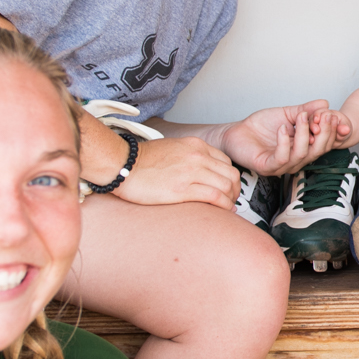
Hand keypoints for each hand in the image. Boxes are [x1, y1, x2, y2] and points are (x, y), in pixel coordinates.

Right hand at [118, 135, 238, 207]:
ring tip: (227, 209)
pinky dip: (224, 206)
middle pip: (231, 174)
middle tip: (232, 201)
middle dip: (235, 191)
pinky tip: (223, 212)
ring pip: (226, 186)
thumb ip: (190, 157)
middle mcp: (197, 156)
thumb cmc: (142, 161)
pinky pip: (215, 197)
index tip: (229, 188)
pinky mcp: (182, 189)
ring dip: (231, 200)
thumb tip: (201, 174)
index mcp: (195, 146)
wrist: (122, 164)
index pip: (226, 162)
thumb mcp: (173, 149)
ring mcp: (191, 172)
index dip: (231, 178)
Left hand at [219, 101, 344, 174]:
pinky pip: (282, 158)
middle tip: (321, 117)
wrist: (237, 132)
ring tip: (300, 118)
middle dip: (323, 134)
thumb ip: (305, 110)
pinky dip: (284, 142)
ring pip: (301, 155)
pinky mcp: (267, 167)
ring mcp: (281, 165)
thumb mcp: (287, 114)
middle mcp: (295, 160)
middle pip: (317, 151)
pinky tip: (282, 128)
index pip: (323, 144)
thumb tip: (325, 104)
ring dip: (304, 134)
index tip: (329, 115)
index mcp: (302, 149)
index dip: (329, 131)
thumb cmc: (261, 125)